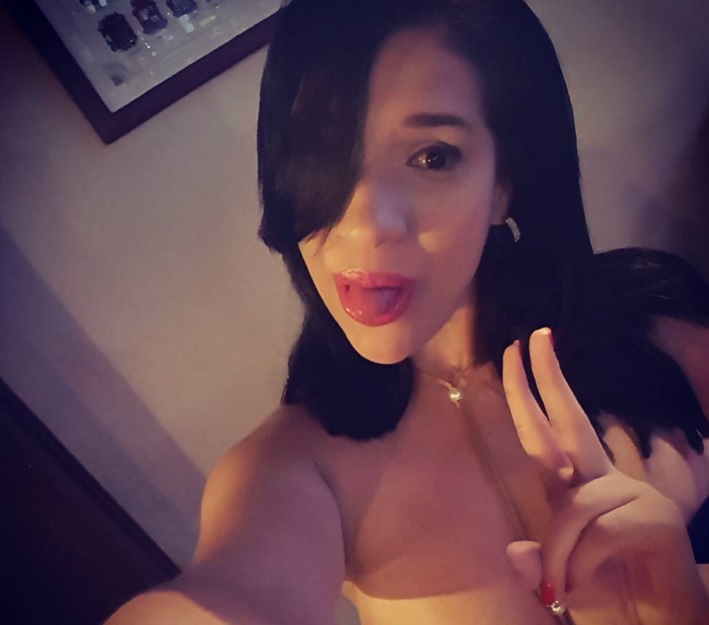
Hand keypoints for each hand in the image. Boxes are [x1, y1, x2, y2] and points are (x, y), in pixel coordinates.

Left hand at [501, 328, 707, 623]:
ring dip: (557, 552)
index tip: (518, 352)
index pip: (546, 433)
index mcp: (575, 488)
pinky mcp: (654, 518)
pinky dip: (579, 563)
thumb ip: (538, 560)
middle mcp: (601, 482)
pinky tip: (576, 585)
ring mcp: (631, 495)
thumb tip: (513, 552)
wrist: (659, 623)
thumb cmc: (607, 594)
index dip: (530, 394)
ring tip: (555, 588)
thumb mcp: (559, 574)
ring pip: (574, 506)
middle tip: (534, 336)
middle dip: (549, 377)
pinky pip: (598, 533)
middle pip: (571, 421)